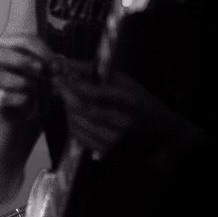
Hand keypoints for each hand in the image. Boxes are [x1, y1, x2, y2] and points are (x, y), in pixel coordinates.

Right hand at [0, 33, 51, 121]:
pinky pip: (2, 97)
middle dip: (23, 60)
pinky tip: (29, 99)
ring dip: (22, 82)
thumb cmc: (32, 79)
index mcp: (8, 47)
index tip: (56, 65)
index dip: (42, 51)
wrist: (20, 104)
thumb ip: (51, 64)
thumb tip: (61, 67)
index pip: (23, 41)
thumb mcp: (42, 68)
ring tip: (35, 87)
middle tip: (41, 69)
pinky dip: (19, 98)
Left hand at [54, 68, 204, 165]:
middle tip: (57, 85)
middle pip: (85, 109)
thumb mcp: (127, 83)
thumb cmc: (142, 104)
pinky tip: (74, 115)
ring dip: (68, 109)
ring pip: (79, 123)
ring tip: (67, 99)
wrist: (160, 134)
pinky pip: (80, 137)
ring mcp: (116, 140)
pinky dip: (72, 123)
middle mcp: (125, 123)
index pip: (98, 93)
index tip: (61, 76)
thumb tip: (68, 64)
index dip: (75, 84)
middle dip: (66, 94)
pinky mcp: (108, 152)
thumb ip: (97, 73)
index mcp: (132, 102)